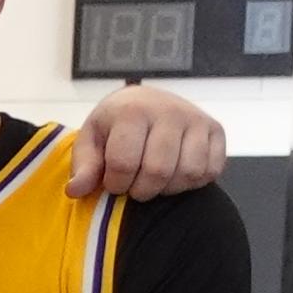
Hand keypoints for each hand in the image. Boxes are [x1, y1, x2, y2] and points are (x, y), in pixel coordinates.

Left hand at [66, 84, 226, 197]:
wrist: (146, 101)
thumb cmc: (115, 126)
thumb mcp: (92, 140)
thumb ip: (84, 166)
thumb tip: (75, 191)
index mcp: (133, 110)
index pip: (124, 163)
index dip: (115, 184)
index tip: (112, 182)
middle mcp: (169, 111)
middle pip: (158, 171)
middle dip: (141, 190)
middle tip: (133, 186)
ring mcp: (197, 119)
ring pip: (188, 173)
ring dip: (168, 188)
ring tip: (153, 181)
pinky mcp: (216, 130)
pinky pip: (211, 170)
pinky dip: (192, 182)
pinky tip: (175, 174)